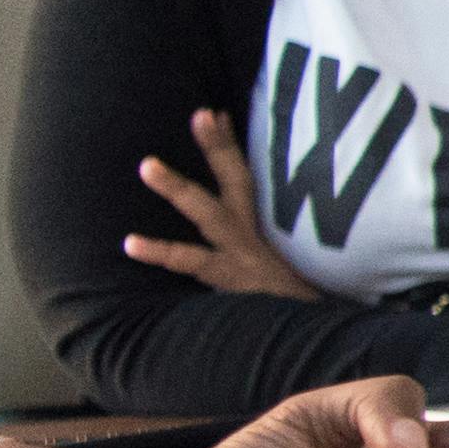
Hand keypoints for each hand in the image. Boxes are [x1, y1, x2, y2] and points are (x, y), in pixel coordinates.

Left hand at [123, 103, 311, 297]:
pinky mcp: (232, 280)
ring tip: (148, 166)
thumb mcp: (295, 265)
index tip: (214, 113)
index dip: (231, 145)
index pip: (251, 176)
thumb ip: (279, 244)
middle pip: (238, 181)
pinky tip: (130, 243)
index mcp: (269, 227)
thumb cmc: (300, 302)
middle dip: (219, 148)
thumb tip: (284, 226)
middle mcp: (257, 234)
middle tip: (201, 115)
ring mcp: (243, 255)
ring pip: (208, 214)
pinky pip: (192, 262)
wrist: (318, 334)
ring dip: (178, 188)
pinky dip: (161, 252)